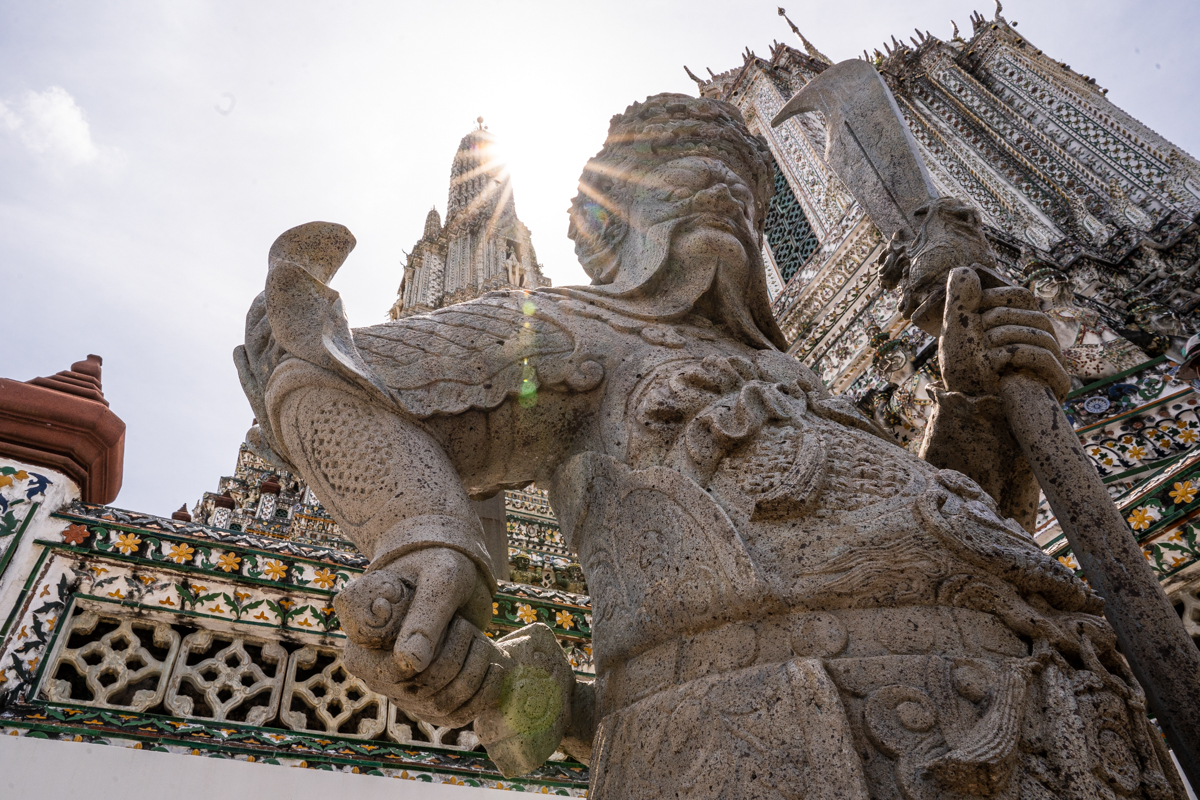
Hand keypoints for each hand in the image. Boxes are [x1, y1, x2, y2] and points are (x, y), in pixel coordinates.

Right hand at [334, 547, 493, 720]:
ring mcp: (403, 692)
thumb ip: (424, 618)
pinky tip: (494, 664)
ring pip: (445, 706)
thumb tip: (409, 663)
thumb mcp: (439, 580)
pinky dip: (485, 692)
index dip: (439, 651)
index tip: (456, 622)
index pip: (400, 672)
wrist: (448, 572)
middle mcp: (377, 676)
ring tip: (480, 639)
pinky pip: (458, 716)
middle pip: (427, 690)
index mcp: (363, 646)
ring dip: (476, 671)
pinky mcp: (430, 701)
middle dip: (461, 655)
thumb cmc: (438, 565)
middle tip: (467, 624)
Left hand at [939, 267, 1070, 400]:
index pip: (1020, 294)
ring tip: (987, 347)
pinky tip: (1001, 360)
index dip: (997, 293)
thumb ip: (959, 299)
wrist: (971, 410)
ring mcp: (1050, 360)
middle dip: (1000, 315)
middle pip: (1032, 309)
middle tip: (980, 331)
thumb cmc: (965, 372)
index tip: (974, 303)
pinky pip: (1045, 356)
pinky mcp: (1055, 382)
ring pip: (1041, 330)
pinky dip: (1020, 353)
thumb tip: (967, 269)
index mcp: (1019, 324)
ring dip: (1008, 334)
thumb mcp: (957, 331)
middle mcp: (1038, 339)